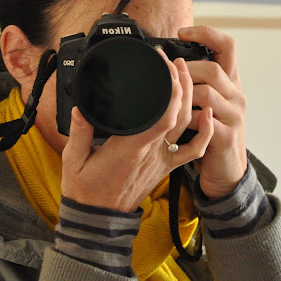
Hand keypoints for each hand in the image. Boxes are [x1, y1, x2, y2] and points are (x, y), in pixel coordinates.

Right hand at [61, 52, 213, 212]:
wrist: (99, 220)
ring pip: (187, 125)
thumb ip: (78, 132)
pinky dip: (205, 132)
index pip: (162, 114)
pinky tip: (207, 114)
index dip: (170, 87)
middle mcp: (152, 152)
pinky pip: (193, 150)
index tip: (163, 64)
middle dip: (182, 83)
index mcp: (130, 147)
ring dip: (191, 98)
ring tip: (185, 74)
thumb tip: (79, 107)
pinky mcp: (166, 167)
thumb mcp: (73, 159)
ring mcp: (162, 159)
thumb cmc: (86, 190)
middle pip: (179, 113)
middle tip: (175, 61)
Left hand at [178, 26, 247, 199]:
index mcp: (230, 83)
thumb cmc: (209, 132)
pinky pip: (204, 122)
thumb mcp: (207, 103)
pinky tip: (177, 125)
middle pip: (213, 69)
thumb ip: (196, 83)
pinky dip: (187, 121)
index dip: (206, 34)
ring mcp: (234, 115)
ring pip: (207, 94)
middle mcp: (235, 95)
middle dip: (185, 70)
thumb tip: (167, 62)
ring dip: (183, 96)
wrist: (226, 170)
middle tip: (167, 76)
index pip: (227, 46)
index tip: (183, 32)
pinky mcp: (227, 135)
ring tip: (169, 101)